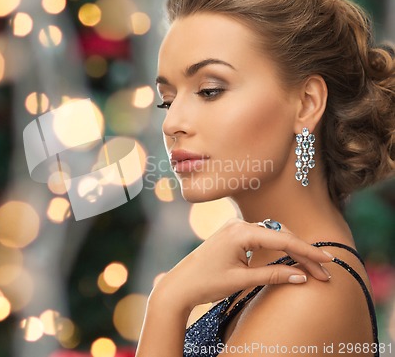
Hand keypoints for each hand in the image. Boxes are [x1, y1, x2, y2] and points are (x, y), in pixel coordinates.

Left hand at [151, 218, 332, 312]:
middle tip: (322, 273)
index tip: (329, 261)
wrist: (179, 284)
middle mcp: (238, 224)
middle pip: (280, 235)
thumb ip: (273, 276)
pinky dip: (277, 248)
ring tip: (310, 268)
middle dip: (302, 253)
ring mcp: (235, 228)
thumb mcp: (242, 281)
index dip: (308, 251)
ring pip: (272, 235)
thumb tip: (302, 277)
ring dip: (291, 250)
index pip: (283, 240)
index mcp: (241, 232)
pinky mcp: (232, 234)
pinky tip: (289, 258)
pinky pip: (261, 237)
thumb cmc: (206, 282)